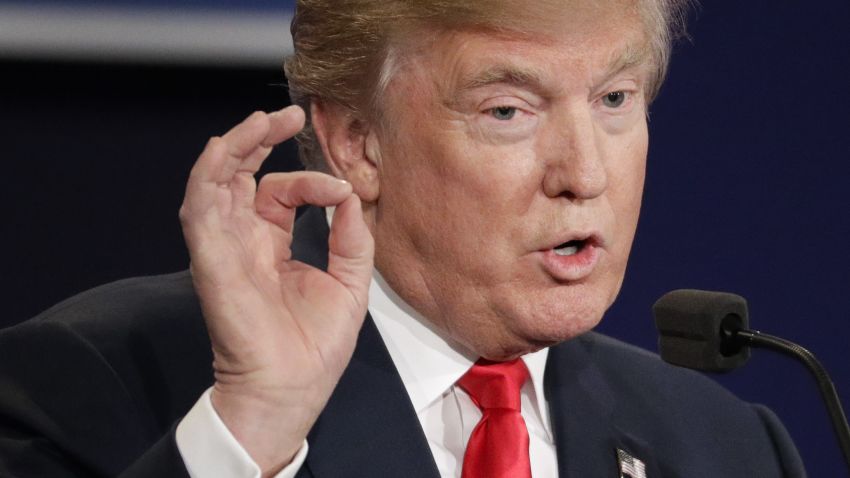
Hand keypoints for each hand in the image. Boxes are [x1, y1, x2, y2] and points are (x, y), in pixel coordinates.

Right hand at [179, 106, 373, 474]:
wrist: (292, 389)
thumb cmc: (315, 346)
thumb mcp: (349, 281)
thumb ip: (351, 236)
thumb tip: (349, 194)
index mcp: (272, 247)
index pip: (281, 194)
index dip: (310, 182)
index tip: (341, 190)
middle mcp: (244, 242)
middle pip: (239, 177)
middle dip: (258, 141)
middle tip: (285, 115)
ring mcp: (224, 250)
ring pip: (214, 183)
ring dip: (233, 147)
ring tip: (260, 121)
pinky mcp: (211, 261)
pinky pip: (199, 211)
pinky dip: (207, 177)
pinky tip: (222, 150)